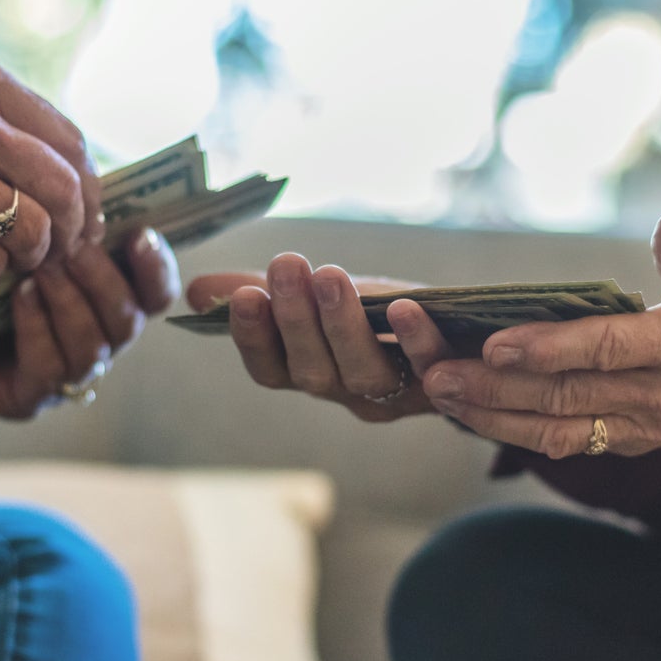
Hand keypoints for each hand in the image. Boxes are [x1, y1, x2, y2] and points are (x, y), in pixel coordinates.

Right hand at [0, 53, 102, 282]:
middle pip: (63, 188)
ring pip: (32, 229)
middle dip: (72, 228)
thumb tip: (78, 171)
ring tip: (16, 256)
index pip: (70, 142)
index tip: (87, 214)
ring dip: (32, 254)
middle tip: (63, 248)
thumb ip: (6, 120)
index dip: (90, 186)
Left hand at [0, 230, 179, 420]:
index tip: (139, 234)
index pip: (154, 293)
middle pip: (131, 320)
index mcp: (100, 302)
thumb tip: (85, 170)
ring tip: (40, 266)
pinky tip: (21, 294)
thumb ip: (54, 217)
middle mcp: (92, 342)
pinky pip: (50, 368)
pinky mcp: (25, 398)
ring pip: (95, 346)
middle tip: (71, 246)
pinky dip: (40, 326)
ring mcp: (62, 377)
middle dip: (104, 279)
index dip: (157, 267)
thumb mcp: (11, 235)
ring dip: (71, 302)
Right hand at [187, 256, 458, 422]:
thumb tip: (197, 290)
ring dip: (342, 326)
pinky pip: (429, 368)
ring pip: (363, 374)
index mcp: (309, 372)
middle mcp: (346, 392)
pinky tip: (404, 306)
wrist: (464, 335)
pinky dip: (416, 340)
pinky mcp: (443, 383)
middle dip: (295, 320)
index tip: (244, 296)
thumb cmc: (379, 314)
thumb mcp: (319, 297)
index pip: (269, 369)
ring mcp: (394, 394)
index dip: (253, 338)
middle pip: (312, 372)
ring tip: (329, 276)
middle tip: (285, 266)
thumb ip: (263, 293)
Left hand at [417, 213, 660, 458]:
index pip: (606, 350)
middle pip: (564, 397)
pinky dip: (511, 429)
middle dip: (494, 386)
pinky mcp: (625, 443)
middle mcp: (657, 398)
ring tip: (439, 393)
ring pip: (554, 430)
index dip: (550, 349)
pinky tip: (469, 410)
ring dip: (490, 415)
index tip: (496, 342)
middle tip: (435, 370)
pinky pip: (562, 443)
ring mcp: (639, 428)